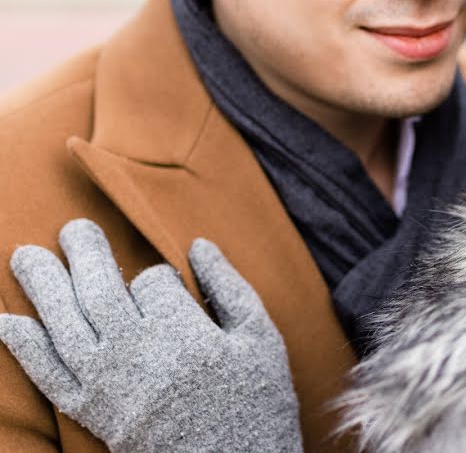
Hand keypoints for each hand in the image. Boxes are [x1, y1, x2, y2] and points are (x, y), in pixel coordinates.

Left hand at [0, 219, 302, 452]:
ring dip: (43, 287)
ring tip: (26, 256)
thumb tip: (198, 245)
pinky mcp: (94, 414)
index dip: (161, 277)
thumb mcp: (262, 340)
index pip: (154, 282)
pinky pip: (49, 378)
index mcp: (185, 333)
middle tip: (74, 228)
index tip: (172, 286)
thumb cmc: (258, 403)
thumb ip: (230, 288)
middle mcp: (139, 354)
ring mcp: (111, 386)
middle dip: (86, 254)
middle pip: (100, 291)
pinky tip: (5, 321)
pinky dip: (23, 348)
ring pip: (65, 326)